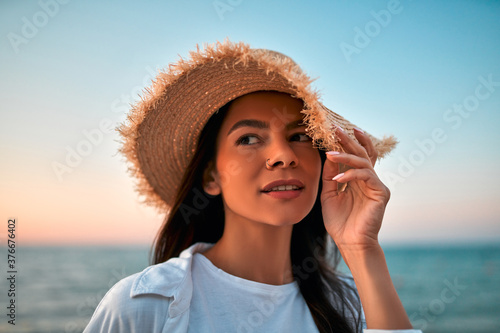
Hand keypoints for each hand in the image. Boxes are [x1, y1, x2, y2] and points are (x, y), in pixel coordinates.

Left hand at [321, 127, 390, 250]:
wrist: (349, 243)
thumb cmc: (340, 222)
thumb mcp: (329, 194)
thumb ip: (330, 175)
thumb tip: (329, 155)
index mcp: (357, 179)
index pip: (355, 156)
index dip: (347, 142)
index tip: (335, 129)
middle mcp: (369, 179)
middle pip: (362, 153)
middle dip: (349, 140)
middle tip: (336, 128)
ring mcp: (376, 185)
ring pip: (364, 162)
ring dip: (346, 156)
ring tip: (330, 154)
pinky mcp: (381, 192)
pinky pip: (366, 176)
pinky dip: (351, 174)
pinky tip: (338, 179)